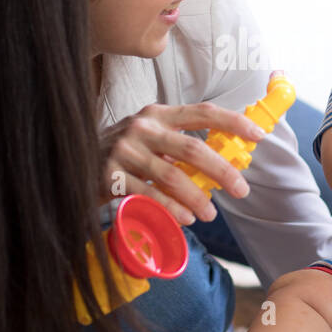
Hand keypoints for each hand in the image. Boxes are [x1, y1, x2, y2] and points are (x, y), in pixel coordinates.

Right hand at [98, 101, 264, 225]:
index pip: (203, 112)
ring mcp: (124, 150)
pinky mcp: (110, 176)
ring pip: (172, 176)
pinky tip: (184, 219)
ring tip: (210, 214)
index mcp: (159, 114)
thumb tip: (225, 164)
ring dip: (197, 198)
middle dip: (222, 171)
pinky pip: (147, 195)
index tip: (259, 134)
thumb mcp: (151, 139)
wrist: (73, 162)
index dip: (233, 122)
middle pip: (192, 148)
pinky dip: (170, 209)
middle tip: (241, 190)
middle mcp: (142, 127)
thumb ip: (181, 147)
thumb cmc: (124, 153)